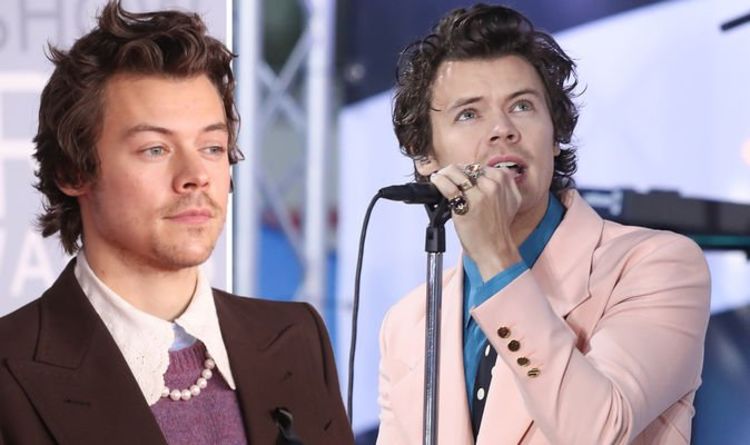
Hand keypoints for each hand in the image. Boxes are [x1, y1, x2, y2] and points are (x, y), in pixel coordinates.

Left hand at [430, 164, 522, 279]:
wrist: (494, 249)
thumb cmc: (497, 229)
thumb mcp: (510, 201)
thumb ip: (502, 185)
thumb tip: (484, 176)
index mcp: (504, 180)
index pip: (480, 167)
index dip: (467, 171)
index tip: (460, 177)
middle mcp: (494, 185)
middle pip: (467, 168)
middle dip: (456, 172)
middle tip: (449, 178)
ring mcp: (480, 194)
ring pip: (456, 173)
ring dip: (445, 174)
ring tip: (440, 178)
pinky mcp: (466, 204)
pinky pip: (447, 185)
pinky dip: (439, 181)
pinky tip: (436, 181)